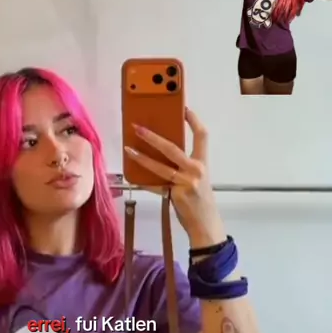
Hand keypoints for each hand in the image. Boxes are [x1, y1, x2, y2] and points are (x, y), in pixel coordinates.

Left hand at [124, 108, 225, 246]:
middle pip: (173, 148)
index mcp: (202, 163)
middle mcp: (195, 170)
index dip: (193, 120)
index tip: (183, 109)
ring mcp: (185, 183)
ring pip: (160, 166)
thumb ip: (185, 166)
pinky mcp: (175, 194)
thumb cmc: (200, 200)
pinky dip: (143, 181)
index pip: (202, 136)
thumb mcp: (198, 179)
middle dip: (153, 137)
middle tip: (138, 127)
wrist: (205, 224)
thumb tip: (163, 150)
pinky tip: (132, 174)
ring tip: (128, 148)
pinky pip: (155, 185)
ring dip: (142, 157)